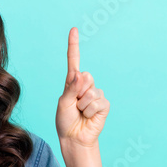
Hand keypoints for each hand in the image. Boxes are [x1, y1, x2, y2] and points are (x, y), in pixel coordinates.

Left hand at [55, 27, 109, 146]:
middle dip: (78, 91)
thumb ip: (71, 88)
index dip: (74, 45)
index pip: (74, 60)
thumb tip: (80, 73)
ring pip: (90, 91)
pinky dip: (89, 111)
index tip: (74, 29)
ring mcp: (95, 93)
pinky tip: (88, 116)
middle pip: (85, 76)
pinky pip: (97, 102)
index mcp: (71, 81)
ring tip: (80, 112)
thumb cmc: (65, 119)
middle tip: (75, 104)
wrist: (74, 137)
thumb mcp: (63, 102)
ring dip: (82, 104)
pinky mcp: (104, 104)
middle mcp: (84, 84)